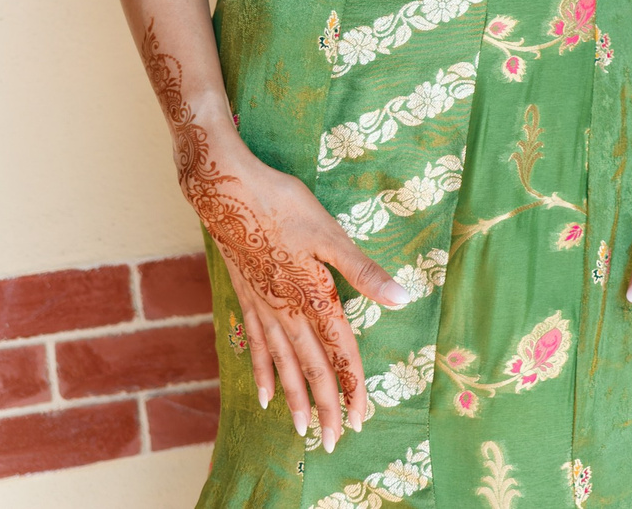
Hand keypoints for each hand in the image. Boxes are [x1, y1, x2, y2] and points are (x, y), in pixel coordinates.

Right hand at [204, 151, 407, 450]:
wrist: (227, 190)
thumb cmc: (284, 205)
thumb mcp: (332, 235)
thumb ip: (364, 272)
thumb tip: (404, 298)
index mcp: (313, 297)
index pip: (340, 352)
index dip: (352, 386)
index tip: (361, 418)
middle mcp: (287, 311)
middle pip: (311, 368)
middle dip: (325, 406)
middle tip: (333, 441)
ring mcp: (263, 308)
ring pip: (282, 364)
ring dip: (294, 398)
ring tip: (302, 430)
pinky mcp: (246, 298)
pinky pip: (254, 345)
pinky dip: (261, 372)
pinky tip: (264, 395)